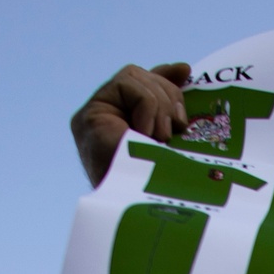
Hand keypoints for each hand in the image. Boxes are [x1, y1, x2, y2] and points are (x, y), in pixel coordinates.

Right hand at [70, 63, 190, 186]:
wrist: (144, 204)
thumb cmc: (163, 184)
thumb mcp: (173, 135)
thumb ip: (171, 104)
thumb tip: (184, 68)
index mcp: (123, 123)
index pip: (142, 85)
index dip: (164, 78)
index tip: (186, 74)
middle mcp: (104, 117)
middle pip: (141, 77)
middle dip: (168, 96)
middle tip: (177, 127)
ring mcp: (92, 117)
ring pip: (135, 77)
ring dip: (158, 106)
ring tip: (160, 138)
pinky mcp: (88, 117)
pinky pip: (128, 84)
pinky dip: (147, 107)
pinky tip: (145, 134)